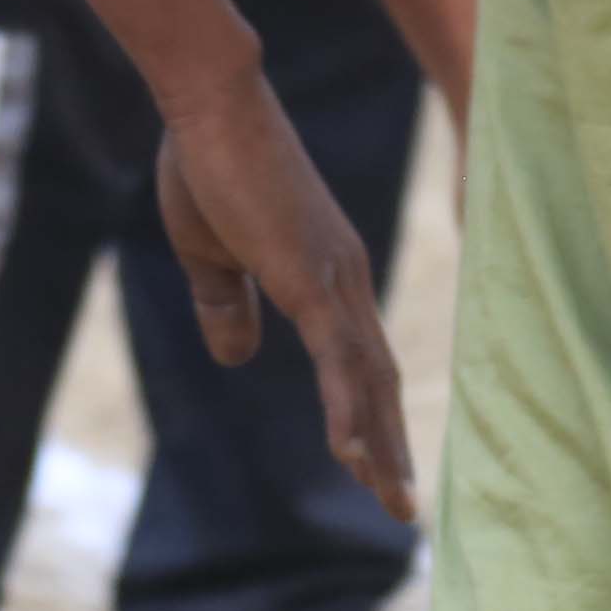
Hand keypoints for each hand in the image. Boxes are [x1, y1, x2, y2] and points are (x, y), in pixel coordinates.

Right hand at [151, 73, 413, 521]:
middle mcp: (345, 278)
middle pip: (378, 378)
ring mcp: (335, 278)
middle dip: (391, 444)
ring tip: (394, 503)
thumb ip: (228, 304)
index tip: (378, 464)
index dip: (370, 413)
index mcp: (325, 271)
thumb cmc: (208, 163)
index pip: (359, 358)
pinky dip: (351, 411)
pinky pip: (339, 360)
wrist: (210, 102)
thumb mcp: (213, 253)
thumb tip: (240, 358)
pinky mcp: (312, 278)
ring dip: (381, 444)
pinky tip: (356, 455)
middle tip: (403, 507)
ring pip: (369, 380)